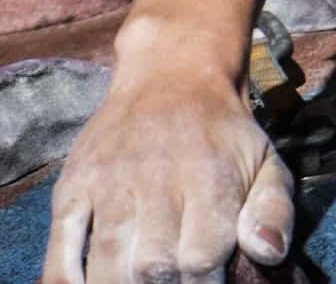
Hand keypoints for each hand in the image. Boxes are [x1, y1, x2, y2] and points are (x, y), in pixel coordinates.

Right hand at [42, 72, 294, 283]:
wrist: (172, 73)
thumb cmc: (223, 133)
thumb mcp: (266, 162)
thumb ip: (275, 211)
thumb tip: (268, 252)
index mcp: (208, 178)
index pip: (201, 259)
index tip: (208, 283)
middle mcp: (156, 178)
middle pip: (153, 267)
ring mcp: (109, 182)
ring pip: (108, 262)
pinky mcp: (73, 185)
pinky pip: (60, 247)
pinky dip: (67, 280)